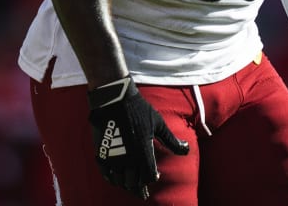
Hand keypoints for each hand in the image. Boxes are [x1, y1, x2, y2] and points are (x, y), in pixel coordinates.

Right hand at [87, 76, 189, 198]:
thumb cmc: (139, 109)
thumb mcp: (158, 124)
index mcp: (143, 152)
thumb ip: (171, 141)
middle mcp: (128, 158)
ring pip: (120, 181)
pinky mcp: (101, 153)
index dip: (152, 178)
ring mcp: (113, 157)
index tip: (154, 177)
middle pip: (133, 183)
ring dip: (126, 184)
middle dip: (139, 186)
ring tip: (130, 183)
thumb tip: (186, 150)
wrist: (114, 99)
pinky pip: (106, 174)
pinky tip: (116, 177)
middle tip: (142, 188)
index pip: (148, 177)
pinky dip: (112, 179)